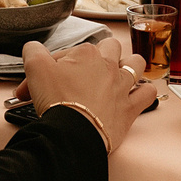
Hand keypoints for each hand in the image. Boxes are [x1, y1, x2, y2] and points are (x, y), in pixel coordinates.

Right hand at [15, 35, 158, 153]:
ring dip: (129, 64)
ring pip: (135, 63)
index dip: (51, 66)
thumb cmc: (57, 101)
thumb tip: (34, 47)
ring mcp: (122, 86)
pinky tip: (137, 93)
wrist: (73, 133)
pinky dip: (145, 92)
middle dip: (100, 53)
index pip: (67, 53)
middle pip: (109, 47)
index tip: (39, 85)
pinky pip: (148, 93)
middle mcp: (108, 66)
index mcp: (86, 53)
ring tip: (118, 72)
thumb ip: (33, 51)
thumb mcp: (35, 68)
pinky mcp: (130, 108)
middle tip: (85, 68)